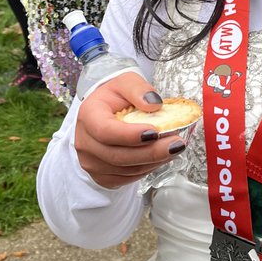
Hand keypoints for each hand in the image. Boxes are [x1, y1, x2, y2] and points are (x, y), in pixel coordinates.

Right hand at [74, 72, 183, 188]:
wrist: (105, 113)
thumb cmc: (115, 98)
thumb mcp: (126, 82)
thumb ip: (139, 89)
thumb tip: (154, 105)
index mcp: (88, 116)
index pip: (105, 131)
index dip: (130, 135)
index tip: (155, 132)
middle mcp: (85, 143)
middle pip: (118, 156)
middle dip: (151, 152)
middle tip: (176, 144)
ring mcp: (92, 163)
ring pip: (126, 170)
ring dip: (154, 161)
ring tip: (173, 149)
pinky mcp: (102, 176)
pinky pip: (128, 178)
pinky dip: (148, 169)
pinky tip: (161, 157)